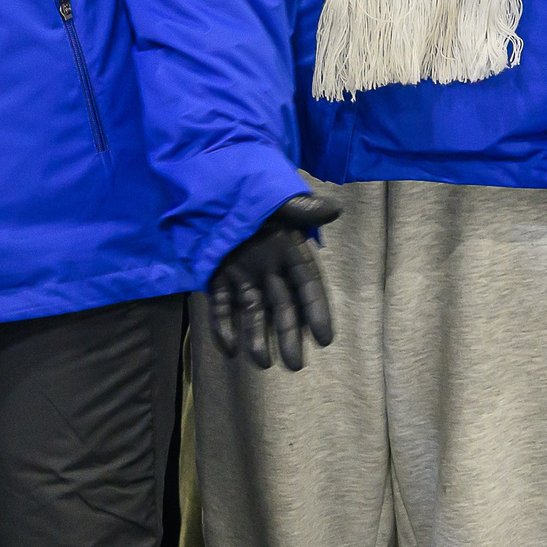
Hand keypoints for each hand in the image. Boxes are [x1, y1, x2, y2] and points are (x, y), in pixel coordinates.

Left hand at [206, 192, 340, 372]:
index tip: (324, 338)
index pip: (307, 284)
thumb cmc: (251, 187)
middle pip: (282, 305)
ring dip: (257, 336)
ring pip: (253, 310)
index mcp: (288, 248)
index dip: (316, 310)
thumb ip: (301, 207)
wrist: (212, 181)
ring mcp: (242, 272)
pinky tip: (228, 348)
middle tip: (295, 365)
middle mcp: (268, 266)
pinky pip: (221, 304)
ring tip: (261, 363)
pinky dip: (223, 325)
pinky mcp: (216, 275)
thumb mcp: (276, 197)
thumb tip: (334, 210)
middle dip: (288, 334)